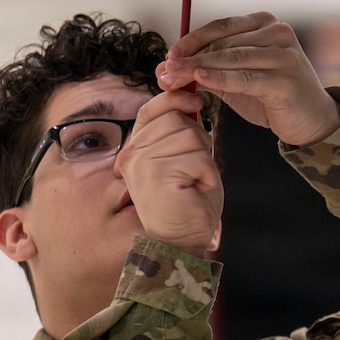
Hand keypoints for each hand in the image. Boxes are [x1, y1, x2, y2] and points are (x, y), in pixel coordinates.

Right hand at [115, 88, 222, 254]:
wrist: (183, 242)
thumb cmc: (188, 202)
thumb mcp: (181, 159)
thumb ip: (178, 132)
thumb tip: (190, 97)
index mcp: (135, 150)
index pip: (151, 110)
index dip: (174, 99)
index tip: (196, 101)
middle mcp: (132, 155)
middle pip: (176, 119)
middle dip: (197, 140)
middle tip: (194, 171)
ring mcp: (142, 164)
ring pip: (190, 136)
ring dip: (203, 160)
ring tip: (193, 183)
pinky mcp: (157, 174)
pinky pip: (198, 157)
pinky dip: (207, 174)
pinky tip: (196, 191)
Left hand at [156, 12, 339, 146]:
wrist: (312, 121)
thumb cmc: (275, 97)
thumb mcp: (238, 79)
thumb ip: (209, 69)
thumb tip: (169, 67)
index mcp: (265, 24)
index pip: (220, 27)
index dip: (191, 40)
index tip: (169, 55)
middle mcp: (277, 33)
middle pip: (223, 43)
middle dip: (189, 58)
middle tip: (165, 72)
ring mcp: (284, 54)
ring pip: (231, 58)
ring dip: (198, 68)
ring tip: (174, 77)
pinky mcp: (286, 79)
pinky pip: (244, 77)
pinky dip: (219, 78)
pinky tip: (200, 80)